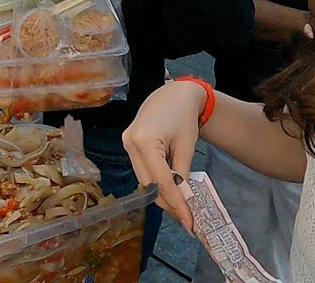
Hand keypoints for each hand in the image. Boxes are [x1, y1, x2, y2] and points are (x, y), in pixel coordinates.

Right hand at [122, 80, 206, 232]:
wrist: (174, 93)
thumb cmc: (183, 115)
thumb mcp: (187, 146)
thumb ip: (182, 173)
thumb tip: (183, 199)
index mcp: (145, 140)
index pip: (161, 181)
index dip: (175, 203)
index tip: (188, 221)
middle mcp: (130, 143)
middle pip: (148, 183)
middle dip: (167, 202)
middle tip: (186, 217)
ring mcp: (126, 143)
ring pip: (143, 179)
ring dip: (160, 193)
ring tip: (180, 206)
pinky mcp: (128, 144)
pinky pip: (141, 169)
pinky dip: (155, 181)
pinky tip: (169, 188)